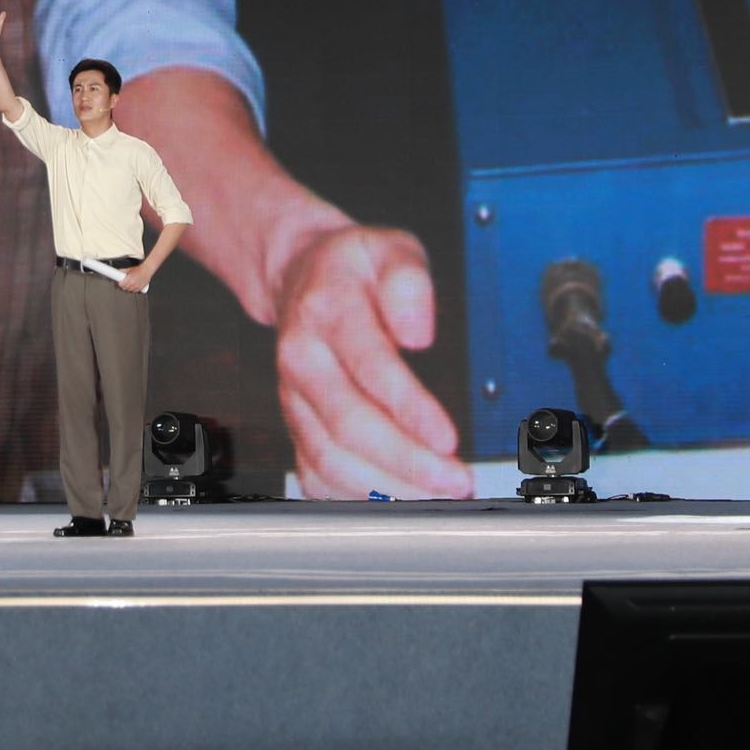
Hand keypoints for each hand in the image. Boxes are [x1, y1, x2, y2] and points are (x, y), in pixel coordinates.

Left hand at [115, 269, 147, 294]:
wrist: (147, 270)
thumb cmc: (139, 269)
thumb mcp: (129, 269)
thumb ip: (123, 270)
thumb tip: (119, 271)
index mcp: (129, 279)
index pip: (122, 285)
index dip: (120, 284)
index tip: (120, 283)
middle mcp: (133, 284)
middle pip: (125, 288)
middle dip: (123, 286)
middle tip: (124, 284)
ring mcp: (137, 286)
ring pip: (130, 290)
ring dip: (128, 288)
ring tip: (128, 285)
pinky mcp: (141, 287)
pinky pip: (135, 291)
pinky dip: (133, 290)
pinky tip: (133, 287)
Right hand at [270, 220, 469, 498]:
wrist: (300, 277)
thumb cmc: (353, 268)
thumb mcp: (390, 247)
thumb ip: (409, 281)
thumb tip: (419, 331)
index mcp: (327, 313)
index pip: (369, 369)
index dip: (410, 410)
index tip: (448, 439)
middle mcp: (303, 360)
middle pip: (348, 426)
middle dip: (406, 462)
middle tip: (454, 478)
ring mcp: (295, 398)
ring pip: (329, 459)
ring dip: (384, 487)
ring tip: (435, 495)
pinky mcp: (296, 425)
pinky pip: (314, 474)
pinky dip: (351, 497)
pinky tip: (392, 501)